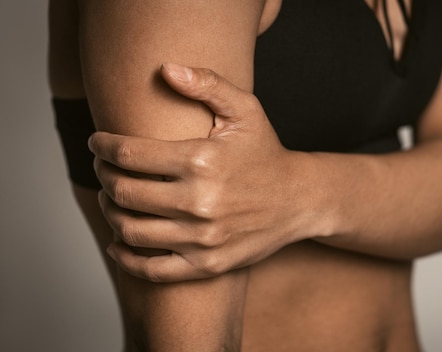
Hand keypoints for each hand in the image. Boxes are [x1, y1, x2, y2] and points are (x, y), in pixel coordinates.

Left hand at [89, 63, 319, 282]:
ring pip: (130, 230)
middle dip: (103, 176)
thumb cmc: (266, 153)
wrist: (299, 200)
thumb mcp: (246, 111)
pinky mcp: (207, 264)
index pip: (129, 155)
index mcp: (202, 161)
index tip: (98, 142)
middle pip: (123, 192)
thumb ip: (208, 84)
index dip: (103, 146)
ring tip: (112, 197)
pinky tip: (119, 242)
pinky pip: (152, 269)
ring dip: (110, 212)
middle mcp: (199, 202)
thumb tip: (165, 69)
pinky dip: (126, 258)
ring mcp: (202, 238)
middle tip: (103, 168)